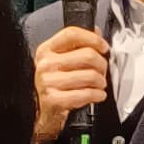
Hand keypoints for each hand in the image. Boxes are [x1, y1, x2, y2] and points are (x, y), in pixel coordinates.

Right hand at [31, 25, 108, 143]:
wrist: (40, 111)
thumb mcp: (59, 61)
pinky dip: (97, 95)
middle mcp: (45, 64)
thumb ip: (76, 45)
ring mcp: (48, 82)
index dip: (93, 39)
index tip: (103, 47)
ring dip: (101, 82)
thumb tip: (95, 32)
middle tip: (102, 71)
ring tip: (98, 85)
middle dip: (102, 65)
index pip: (72, 34)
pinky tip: (96, 95)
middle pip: (87, 55)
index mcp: (46, 50)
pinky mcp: (54, 99)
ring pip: (90, 75)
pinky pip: (86, 94)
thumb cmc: (53, 85)